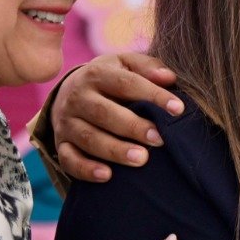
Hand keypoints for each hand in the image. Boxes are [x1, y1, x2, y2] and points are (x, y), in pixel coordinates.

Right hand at [54, 53, 180, 180]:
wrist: (69, 92)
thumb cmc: (109, 79)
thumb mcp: (125, 64)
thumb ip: (148, 67)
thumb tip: (169, 78)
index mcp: (97, 73)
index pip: (126, 83)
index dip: (153, 95)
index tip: (178, 109)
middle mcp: (78, 97)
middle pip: (103, 113)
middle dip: (133, 127)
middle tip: (159, 139)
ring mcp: (67, 122)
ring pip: (88, 138)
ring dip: (115, 150)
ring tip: (142, 159)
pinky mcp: (61, 144)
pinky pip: (69, 159)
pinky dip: (86, 169)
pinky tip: (107, 175)